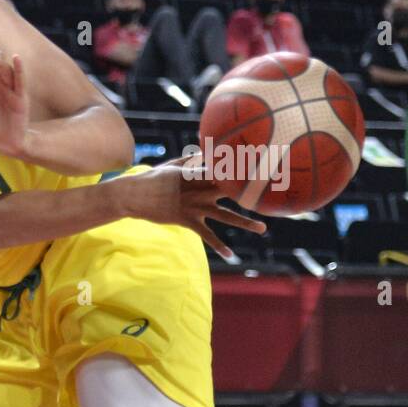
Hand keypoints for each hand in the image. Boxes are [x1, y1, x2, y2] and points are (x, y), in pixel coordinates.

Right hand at [115, 157, 265, 258]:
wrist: (135, 195)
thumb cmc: (153, 178)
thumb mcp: (172, 165)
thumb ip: (191, 159)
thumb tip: (204, 152)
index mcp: (198, 173)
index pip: (226, 168)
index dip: (244, 166)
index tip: (263, 163)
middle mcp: (201, 189)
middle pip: (232, 190)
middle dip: (252, 192)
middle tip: (273, 193)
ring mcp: (195, 206)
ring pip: (226, 216)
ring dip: (245, 222)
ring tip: (263, 229)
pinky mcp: (187, 221)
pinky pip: (207, 235)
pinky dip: (218, 246)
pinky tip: (230, 255)